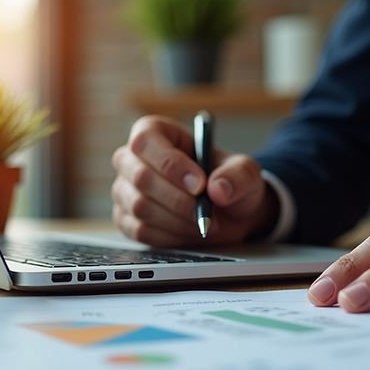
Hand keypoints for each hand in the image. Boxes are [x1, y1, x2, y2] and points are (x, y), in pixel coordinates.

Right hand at [111, 115, 277, 246]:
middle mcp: (131, 159)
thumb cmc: (227, 181)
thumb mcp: (244, 171)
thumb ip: (238, 175)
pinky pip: (140, 231)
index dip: (171, 164)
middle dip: (178, 200)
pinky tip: (189, 230)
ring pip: (140, 207)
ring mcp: (125, 190)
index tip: (200, 184)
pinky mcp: (126, 219)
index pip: (146, 141)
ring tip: (203, 221)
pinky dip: (170, 236)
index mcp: (155, 133)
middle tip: (206, 211)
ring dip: (178, 220)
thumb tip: (218, 189)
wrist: (226, 212)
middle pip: (140, 177)